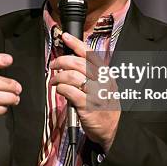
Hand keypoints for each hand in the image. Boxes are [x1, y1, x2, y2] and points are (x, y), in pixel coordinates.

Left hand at [49, 32, 120, 151]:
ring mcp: (96, 93)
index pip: (90, 53)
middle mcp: (103, 81)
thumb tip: (71, 61)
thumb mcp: (105, 86)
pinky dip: (61, 88)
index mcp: (106, 74)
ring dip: (58, 77)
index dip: (76, 43)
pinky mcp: (87, 105)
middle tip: (54, 65)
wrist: (112, 129)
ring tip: (54, 81)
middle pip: (78, 63)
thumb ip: (92, 74)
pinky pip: (69, 91)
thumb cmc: (105, 106)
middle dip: (61, 61)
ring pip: (71, 76)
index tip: (65, 37)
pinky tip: (59, 90)